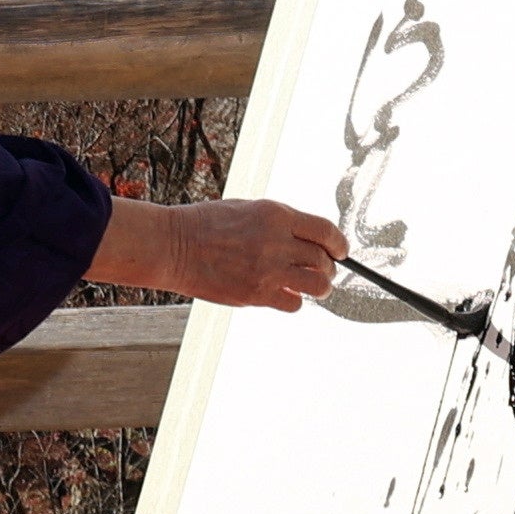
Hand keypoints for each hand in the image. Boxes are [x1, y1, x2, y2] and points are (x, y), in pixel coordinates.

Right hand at [89, 196, 348, 311]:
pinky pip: (294, 303)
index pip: (326, 230)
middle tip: (323, 271)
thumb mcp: (249, 209)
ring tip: (312, 286)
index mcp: (276, 215)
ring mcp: (267, 270)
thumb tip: (309, 238)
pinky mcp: (256, 294)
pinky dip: (295, 301)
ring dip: (320, 287)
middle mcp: (276, 242)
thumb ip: (280, 223)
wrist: (173, 246)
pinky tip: (284, 295)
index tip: (341, 252)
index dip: (339, 244)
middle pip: (324, 260)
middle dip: (328, 267)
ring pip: (318, 285)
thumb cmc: (206, 225)